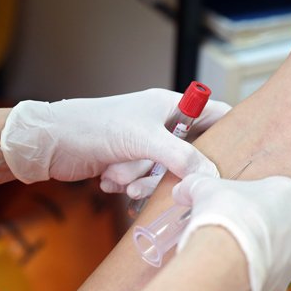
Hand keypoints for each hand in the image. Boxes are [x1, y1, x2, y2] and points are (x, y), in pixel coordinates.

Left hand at [98, 93, 229, 198]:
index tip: (238, 156)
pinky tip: (109, 178)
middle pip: (188, 154)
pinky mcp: (127, 164)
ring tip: (122, 178)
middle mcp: (159, 124)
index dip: (230, 131)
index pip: (213, 113)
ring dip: (142, 181)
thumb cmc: (96, 126)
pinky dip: (127, 184)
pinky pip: (142, 182)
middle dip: (171, 172)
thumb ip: (182, 157)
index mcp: (169, 106)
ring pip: (163, 174)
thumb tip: (212, 175)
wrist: (52, 143)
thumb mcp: (145, 140)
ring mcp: (143, 145)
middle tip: (159, 179)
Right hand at [173, 173, 290, 290]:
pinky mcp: (284, 282)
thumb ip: (195, 184)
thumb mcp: (203, 187)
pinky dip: (251, 272)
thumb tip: (181, 190)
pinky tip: (231, 269)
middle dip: (255, 225)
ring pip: (273, 250)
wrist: (226, 258)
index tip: (231, 205)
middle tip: (229, 227)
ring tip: (229, 251)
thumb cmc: (224, 215)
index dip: (248, 199)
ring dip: (255, 249)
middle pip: (276, 222)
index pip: (271, 192)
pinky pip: (267, 274)